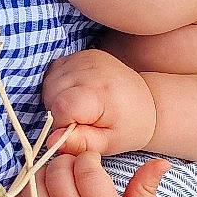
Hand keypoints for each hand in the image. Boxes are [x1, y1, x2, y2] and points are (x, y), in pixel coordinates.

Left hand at [15, 153, 170, 196]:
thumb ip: (146, 185)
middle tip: (73, 170)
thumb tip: (162, 161)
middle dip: (66, 163)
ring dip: (44, 175)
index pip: (86, 168)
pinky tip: (39, 196)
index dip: (89, 159)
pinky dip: (25, 194)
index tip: (92, 164)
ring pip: (35, 184)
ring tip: (56, 181)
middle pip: (57, 171)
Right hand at [40, 48, 157, 156]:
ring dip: (57, 98)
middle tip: (82, 119)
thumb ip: (80, 143)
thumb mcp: (108, 143)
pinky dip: (60, 85)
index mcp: (101, 92)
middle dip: (59, 111)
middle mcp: (92, 69)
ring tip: (81, 107)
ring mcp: (86, 57)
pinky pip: (55, 71)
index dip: (62, 122)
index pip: (61, 106)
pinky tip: (77, 94)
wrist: (147, 103)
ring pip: (49, 81)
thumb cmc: (127, 127)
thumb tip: (50, 142)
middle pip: (51, 93)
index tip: (78, 128)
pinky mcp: (82, 54)